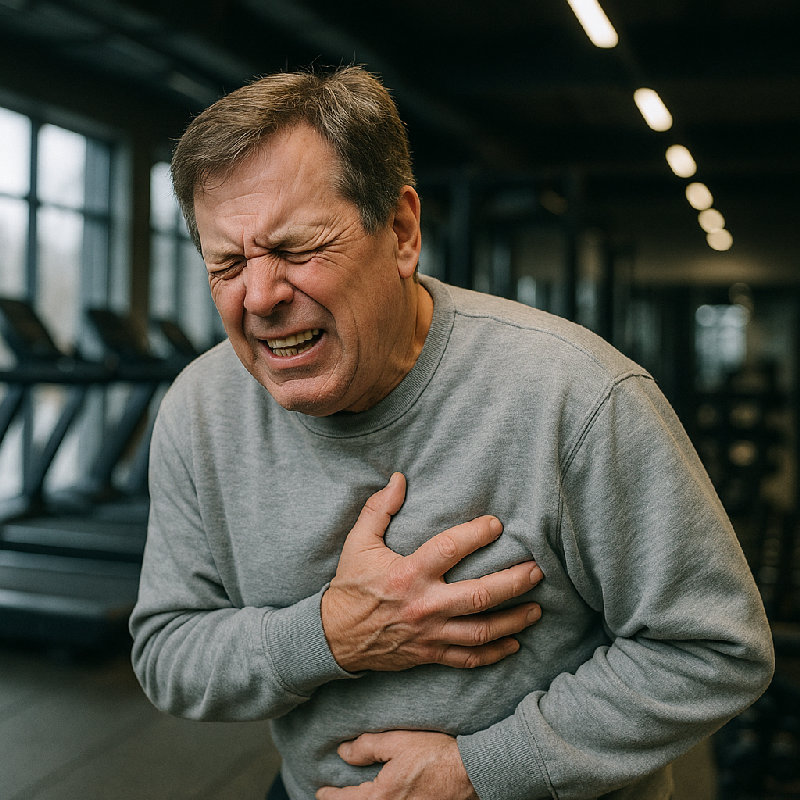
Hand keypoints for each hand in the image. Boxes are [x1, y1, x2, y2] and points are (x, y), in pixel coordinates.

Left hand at [316, 731, 477, 799]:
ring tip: (356, 798)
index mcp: (383, 796)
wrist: (471, 772)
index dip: (331, 797)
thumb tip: (343, 752)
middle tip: (333, 799)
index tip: (320, 794)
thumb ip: (368, 747)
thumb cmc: (436, 754)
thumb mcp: (399, 742)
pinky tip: (382, 797)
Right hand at [321, 473, 542, 671]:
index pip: (451, 549)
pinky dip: (494, 653)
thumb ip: (379, 509)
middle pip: (480, 595)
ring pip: (481, 630)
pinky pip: (468, 659)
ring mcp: (430, 634)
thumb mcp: (358, 543)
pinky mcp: (430, 654)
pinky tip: (514, 644)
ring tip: (537, 608)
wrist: (333, 638)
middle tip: (537, 571)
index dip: (477, 534)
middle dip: (513, 583)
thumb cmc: (350, 586)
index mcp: (409, 573)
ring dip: (513, 621)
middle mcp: (425, 605)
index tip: (497, 524)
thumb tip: (399, 478)